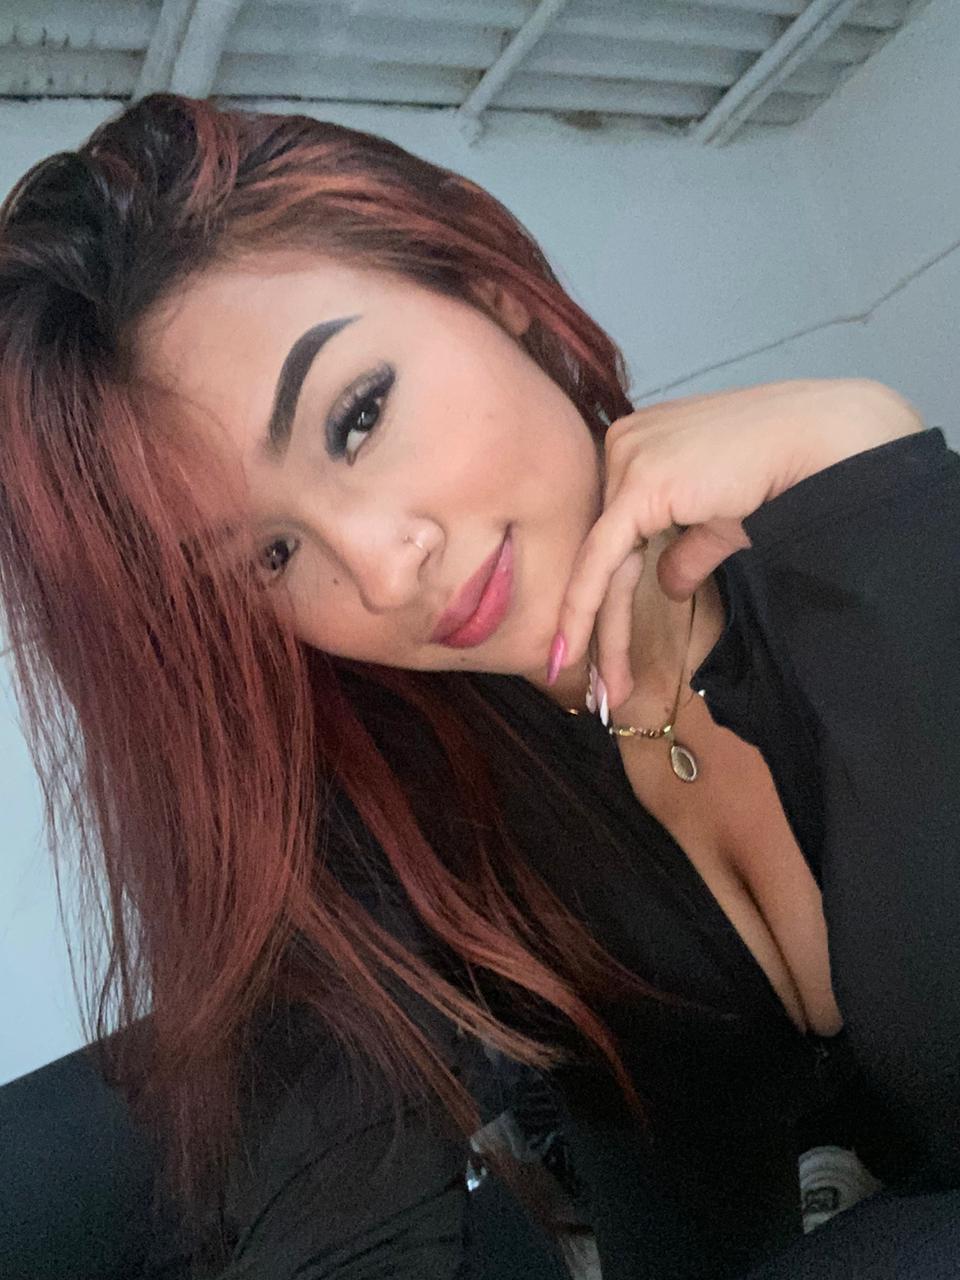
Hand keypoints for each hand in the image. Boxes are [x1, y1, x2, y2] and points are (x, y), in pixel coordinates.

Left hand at [549, 377, 921, 707]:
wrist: (819, 446)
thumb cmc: (783, 474)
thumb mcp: (721, 522)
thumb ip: (688, 550)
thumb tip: (667, 585)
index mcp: (641, 445)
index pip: (615, 535)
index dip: (604, 594)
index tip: (594, 648)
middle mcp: (622, 446)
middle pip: (604, 552)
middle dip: (599, 623)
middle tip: (598, 686)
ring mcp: (625, 460)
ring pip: (602, 564)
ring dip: (602, 634)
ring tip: (602, 693)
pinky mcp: (637, 483)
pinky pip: (601, 560)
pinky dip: (584, 609)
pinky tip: (571, 652)